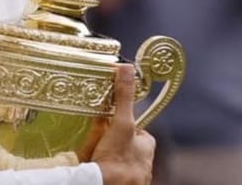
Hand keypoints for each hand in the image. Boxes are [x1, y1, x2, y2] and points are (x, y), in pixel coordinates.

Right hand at [87, 65, 156, 184]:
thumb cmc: (118, 156)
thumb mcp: (122, 123)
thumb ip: (124, 97)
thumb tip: (127, 68)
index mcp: (147, 148)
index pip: (138, 131)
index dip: (123, 125)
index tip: (111, 124)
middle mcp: (144, 164)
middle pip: (127, 146)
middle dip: (114, 141)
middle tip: (99, 139)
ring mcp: (132, 178)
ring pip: (120, 161)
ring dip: (108, 157)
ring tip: (94, 153)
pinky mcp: (120, 184)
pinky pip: (113, 175)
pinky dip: (103, 170)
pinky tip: (93, 167)